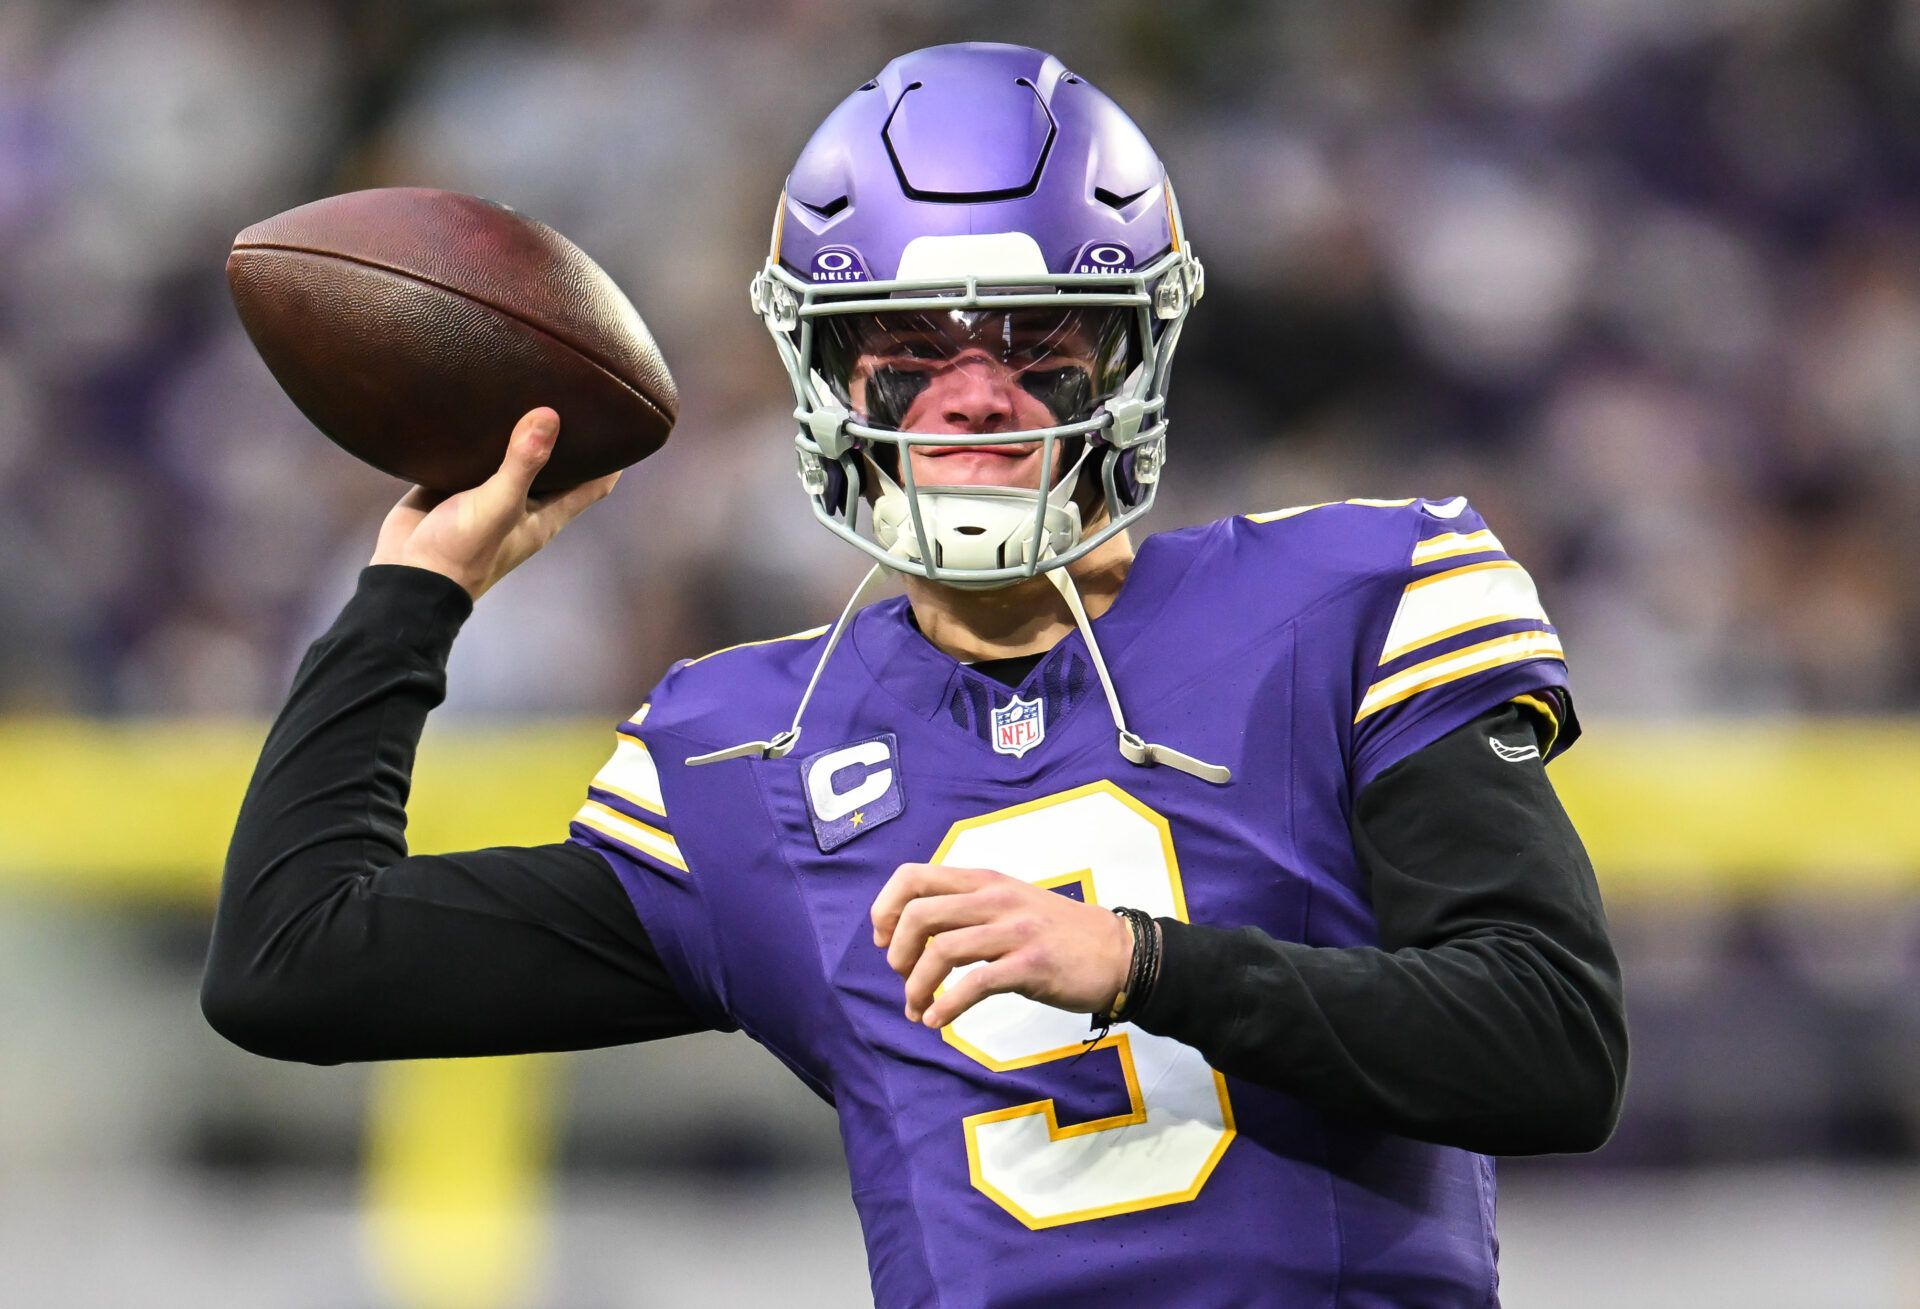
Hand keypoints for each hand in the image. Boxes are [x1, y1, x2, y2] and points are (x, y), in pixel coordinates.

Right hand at [369, 407, 619, 600]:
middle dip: (568, 434)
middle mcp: (523, 502)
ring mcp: (488, 492)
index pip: (594, 484)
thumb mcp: (499, 505)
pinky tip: (479, 400)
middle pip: (557, 463)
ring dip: (520, 429)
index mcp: (546, 514)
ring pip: (512, 454)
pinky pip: (472, 453)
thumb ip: (524, 463)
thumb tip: (550, 415)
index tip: (627, 423)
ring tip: (531, 384)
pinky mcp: (453, 483)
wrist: (405, 576)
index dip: (614, 458)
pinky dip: (479, 432)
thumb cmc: (461, 552)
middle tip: (578, 390)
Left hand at [870, 863, 1134, 1028]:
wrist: (1119, 953)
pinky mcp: (1031, 965)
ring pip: (941, 951)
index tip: (884, 941)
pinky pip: (974, 984)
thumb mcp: (1010, 903)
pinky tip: (939, 1021)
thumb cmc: (1059, 933)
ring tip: (917, 1009)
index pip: (913, 877)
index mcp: (985, 881)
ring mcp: (1014, 930)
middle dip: (897, 953)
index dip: (886, 908)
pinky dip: (947, 1006)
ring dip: (917, 987)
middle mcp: (995, 898)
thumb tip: (916, 935)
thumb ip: (968, 909)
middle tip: (902, 980)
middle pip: (919, 915)